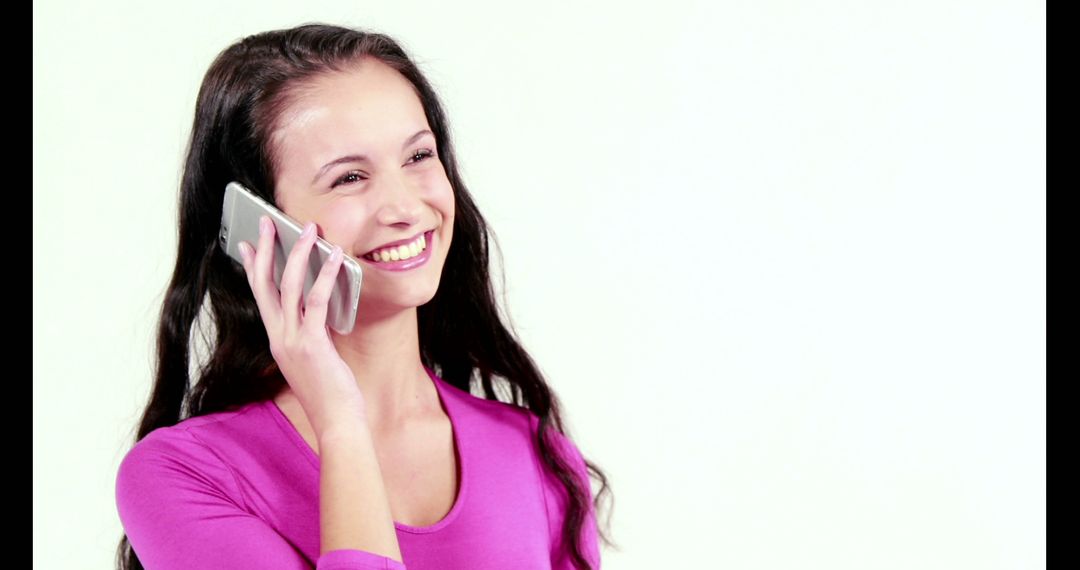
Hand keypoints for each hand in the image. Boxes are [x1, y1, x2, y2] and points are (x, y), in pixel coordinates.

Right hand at [238, 215, 367, 436]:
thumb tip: (321, 308)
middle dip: (266, 249)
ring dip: (298, 254)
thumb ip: (313, 333)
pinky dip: (326, 275)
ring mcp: (292, 341)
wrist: (336, 422)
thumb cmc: (331, 393)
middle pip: (265, 284)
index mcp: (277, 340)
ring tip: (309, 229)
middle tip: (268, 221)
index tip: (247, 244)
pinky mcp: (312, 344)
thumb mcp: (316, 358)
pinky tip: (336, 257)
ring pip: (288, 287)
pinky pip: (317, 301)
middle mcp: (278, 337)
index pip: (259, 296)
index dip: (252, 267)